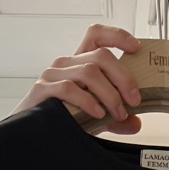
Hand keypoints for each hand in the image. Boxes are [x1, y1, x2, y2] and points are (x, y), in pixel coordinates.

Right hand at [10, 24, 142, 134]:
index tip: (136, 47)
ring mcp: (53, 75)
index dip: (117, 36)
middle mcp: (66, 64)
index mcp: (79, 63)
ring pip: (89, 72)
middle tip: (134, 100)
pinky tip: (98, 115)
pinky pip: (69, 89)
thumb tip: (136, 123)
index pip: (96, 35)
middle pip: (100, 56)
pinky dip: (88, 102)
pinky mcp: (43, 90)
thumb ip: (115, 118)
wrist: (32, 134)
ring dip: (110, 94)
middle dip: (123, 77)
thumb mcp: (94, 116)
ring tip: (118, 114)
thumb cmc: (63, 119)